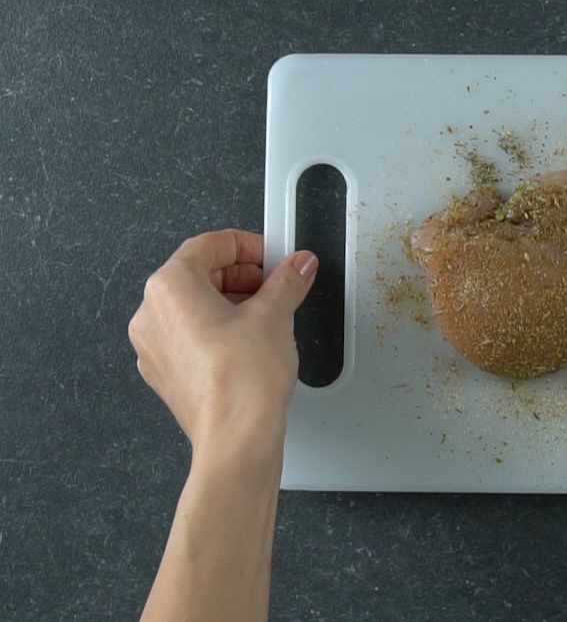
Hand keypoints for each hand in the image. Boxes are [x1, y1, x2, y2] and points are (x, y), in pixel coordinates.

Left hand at [128, 229, 316, 464]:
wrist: (236, 438)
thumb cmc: (242, 381)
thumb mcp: (275, 315)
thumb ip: (287, 281)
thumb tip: (297, 266)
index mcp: (169, 288)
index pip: (206, 245)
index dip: (245, 245)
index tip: (272, 253)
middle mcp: (152, 315)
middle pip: (198, 276)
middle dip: (242, 275)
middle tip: (276, 281)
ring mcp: (155, 348)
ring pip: (195, 308)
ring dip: (232, 302)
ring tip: (270, 312)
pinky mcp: (167, 374)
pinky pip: (192, 337)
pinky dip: (220, 330)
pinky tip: (252, 341)